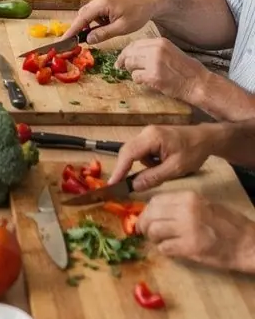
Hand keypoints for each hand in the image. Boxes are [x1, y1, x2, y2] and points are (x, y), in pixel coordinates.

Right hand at [67, 0, 156, 43]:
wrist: (150, 4)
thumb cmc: (138, 15)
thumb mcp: (121, 28)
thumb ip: (103, 34)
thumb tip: (88, 40)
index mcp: (101, 4)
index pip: (81, 18)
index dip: (71, 30)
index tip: (63, 40)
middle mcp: (98, 0)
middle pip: (82, 16)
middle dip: (81, 29)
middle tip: (80, 42)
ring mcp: (101, 0)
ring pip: (88, 15)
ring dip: (91, 26)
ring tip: (106, 33)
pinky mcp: (104, 3)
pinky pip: (95, 14)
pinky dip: (97, 23)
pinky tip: (108, 27)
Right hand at [109, 123, 227, 192]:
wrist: (206, 138)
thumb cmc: (193, 152)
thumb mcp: (175, 168)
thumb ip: (153, 177)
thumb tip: (133, 186)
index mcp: (151, 137)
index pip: (128, 154)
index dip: (119, 170)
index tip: (112, 184)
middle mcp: (146, 132)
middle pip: (128, 152)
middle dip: (125, 169)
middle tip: (122, 186)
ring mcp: (148, 134)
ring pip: (135, 153)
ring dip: (143, 166)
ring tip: (162, 172)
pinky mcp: (152, 138)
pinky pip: (142, 152)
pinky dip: (148, 162)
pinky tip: (163, 165)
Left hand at [117, 37, 207, 105]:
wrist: (197, 82)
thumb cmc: (185, 69)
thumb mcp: (170, 51)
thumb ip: (154, 50)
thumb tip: (134, 53)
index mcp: (160, 42)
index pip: (135, 43)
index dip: (126, 51)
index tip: (122, 57)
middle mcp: (156, 50)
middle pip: (130, 53)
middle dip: (123, 60)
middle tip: (120, 66)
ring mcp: (154, 63)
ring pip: (130, 64)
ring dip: (131, 70)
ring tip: (139, 74)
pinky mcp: (153, 77)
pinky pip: (136, 77)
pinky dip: (138, 80)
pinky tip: (145, 81)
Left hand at [138, 190, 254, 273]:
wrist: (247, 243)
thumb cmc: (228, 224)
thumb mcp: (204, 205)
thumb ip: (181, 206)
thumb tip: (156, 211)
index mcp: (189, 197)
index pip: (156, 201)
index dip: (147, 211)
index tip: (146, 219)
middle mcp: (186, 210)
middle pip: (151, 215)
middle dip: (144, 225)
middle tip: (144, 232)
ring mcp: (187, 229)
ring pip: (154, 231)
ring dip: (153, 238)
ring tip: (160, 241)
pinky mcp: (190, 248)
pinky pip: (165, 248)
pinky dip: (164, 250)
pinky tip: (171, 250)